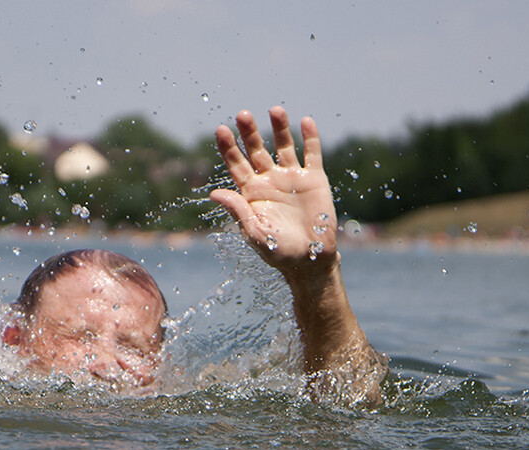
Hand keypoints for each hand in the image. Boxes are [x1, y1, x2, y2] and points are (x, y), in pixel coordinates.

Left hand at [209, 106, 338, 280]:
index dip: (228, 148)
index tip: (221, 129)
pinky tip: (305, 121)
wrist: (311, 260)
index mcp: (251, 193)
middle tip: (243, 115)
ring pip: (284, 146)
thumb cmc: (279, 251)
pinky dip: (310, 138)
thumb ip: (238, 212)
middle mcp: (269, 180)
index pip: (236, 164)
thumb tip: (214, 193)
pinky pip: (312, 154)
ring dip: (279, 128)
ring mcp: (292, 178)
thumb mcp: (255, 233)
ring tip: (275, 110)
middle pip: (256, 150)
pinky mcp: (314, 179)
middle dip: (250, 133)